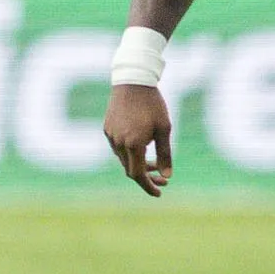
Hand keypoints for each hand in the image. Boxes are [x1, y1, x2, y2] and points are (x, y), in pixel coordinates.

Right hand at [103, 82, 173, 196]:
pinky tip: (141, 147)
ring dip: (138, 164)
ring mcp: (111, 136)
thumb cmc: (152, 104)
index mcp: (134, 144)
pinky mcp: (107, 128)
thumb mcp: (164, 129)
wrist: (133, 80)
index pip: (138, 175)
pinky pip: (118, 148)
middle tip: (163, 179)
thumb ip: (165, 154)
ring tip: (155, 163)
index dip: (148, 186)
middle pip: (130, 169)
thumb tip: (167, 175)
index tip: (159, 192)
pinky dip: (130, 153)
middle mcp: (119, 143)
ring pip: (123, 159)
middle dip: (147, 177)